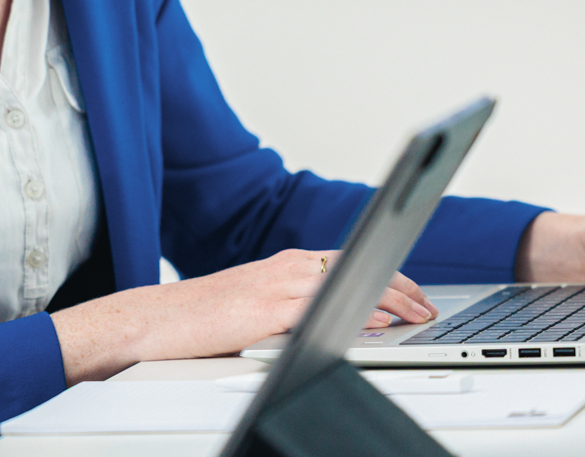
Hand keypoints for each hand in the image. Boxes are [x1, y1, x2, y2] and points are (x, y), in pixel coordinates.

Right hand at [51, 249, 434, 383]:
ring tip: (419, 313)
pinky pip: (319, 307)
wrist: (155, 319)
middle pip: (357, 267)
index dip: (389, 276)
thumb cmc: (200, 317)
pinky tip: (376, 322)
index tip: (416, 293)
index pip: (349, 261)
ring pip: (346, 282)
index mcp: (285, 264)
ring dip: (390, 297)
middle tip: (429, 305)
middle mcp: (285, 267)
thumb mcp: (255, 305)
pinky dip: (353, 310)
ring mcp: (276, 286)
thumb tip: (332, 320)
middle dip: (400, 285)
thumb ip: (293, 306)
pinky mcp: (266, 310)